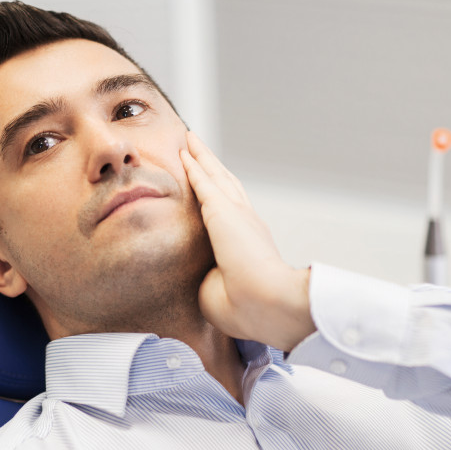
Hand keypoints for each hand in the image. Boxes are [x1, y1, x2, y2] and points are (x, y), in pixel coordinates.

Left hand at [180, 131, 315, 350]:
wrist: (266, 304)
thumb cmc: (246, 309)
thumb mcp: (217, 292)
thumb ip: (207, 277)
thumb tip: (203, 272)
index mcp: (247, 245)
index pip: (232, 215)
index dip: (221, 198)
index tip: (212, 187)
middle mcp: (246, 223)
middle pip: (226, 185)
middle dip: (212, 166)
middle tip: (200, 149)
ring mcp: (236, 214)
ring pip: (215, 176)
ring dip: (202, 157)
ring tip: (191, 140)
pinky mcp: (222, 210)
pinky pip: (202, 181)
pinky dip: (193, 164)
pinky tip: (184, 150)